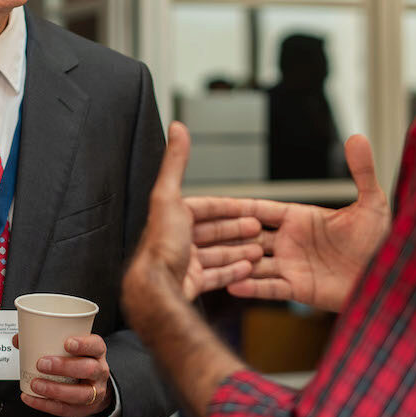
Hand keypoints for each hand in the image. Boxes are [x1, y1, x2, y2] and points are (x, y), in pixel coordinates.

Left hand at [14, 333, 112, 416]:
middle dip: (64, 367)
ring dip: (55, 389)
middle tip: (42, 364)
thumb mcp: (72, 348)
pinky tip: (32, 398)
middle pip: (88, 369)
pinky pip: (66, 409)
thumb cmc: (79, 361)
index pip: (96, 345)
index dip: (83, 344)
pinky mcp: (83, 408)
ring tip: (36, 384)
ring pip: (80, 393)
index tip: (67, 343)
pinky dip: (46, 404)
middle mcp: (99, 371)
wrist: (93, 386)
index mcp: (96, 352)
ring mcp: (94, 391)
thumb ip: (47, 340)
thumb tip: (20, 338)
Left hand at [124, 123, 258, 306]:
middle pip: (213, 231)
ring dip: (239, 250)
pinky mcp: (191, 283)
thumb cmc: (161, 245)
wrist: (157, 288)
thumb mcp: (169, 195)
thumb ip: (176, 162)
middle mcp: (177, 240)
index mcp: (172, 217)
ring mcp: (184, 263)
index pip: (206, 208)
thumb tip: (177, 128)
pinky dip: (232, 272)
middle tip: (258, 228)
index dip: (228, 207)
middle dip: (237, 229)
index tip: (249, 208)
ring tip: (259, 249)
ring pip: (217, 254)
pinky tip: (247, 268)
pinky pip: (215, 276)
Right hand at [187, 134, 390, 311]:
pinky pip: (269, 287)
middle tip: (195, 231)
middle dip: (225, 233)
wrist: (391, 278)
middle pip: (249, 235)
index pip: (261, 209)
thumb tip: (357, 136)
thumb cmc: (382, 241)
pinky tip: (233, 285)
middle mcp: (290, 241)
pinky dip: (252, 286)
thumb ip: (361, 171)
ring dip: (233, 259)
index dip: (237, 205)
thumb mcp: (372, 204)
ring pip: (253, 261)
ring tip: (208, 259)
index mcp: (300, 218)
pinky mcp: (299, 289)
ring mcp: (292, 266)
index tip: (210, 201)